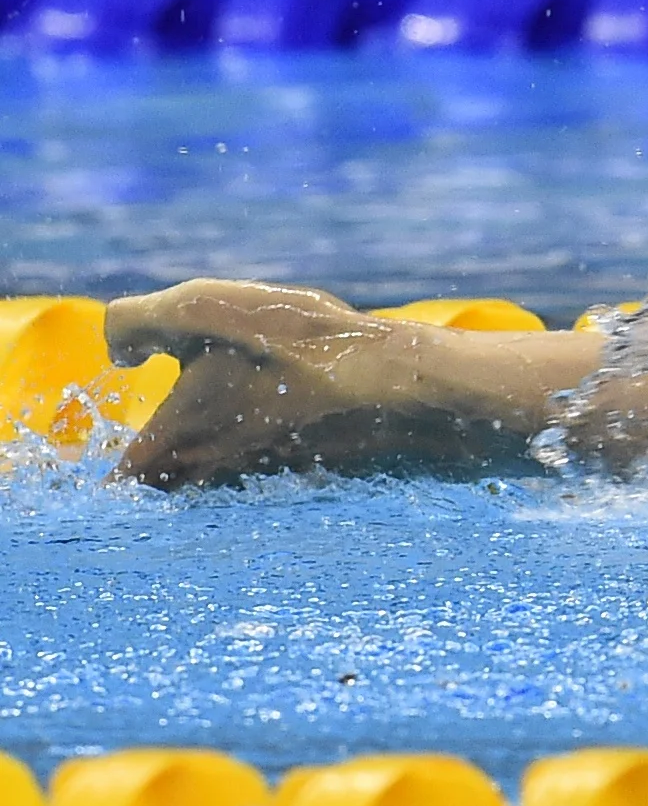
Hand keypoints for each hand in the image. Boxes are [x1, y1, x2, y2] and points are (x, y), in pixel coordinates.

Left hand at [107, 280, 416, 487]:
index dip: (104, 483)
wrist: (390, 383)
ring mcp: (261, 478)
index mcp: (177, 438)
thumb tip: (123, 354)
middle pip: (163, 496)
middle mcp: (213, 470)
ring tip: (194, 454)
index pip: (120, 483)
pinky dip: (243, 470)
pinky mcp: (302, 475)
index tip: (99, 480)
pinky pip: (254, 483)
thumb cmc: (290, 344)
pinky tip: (260, 435)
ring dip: (194, 480)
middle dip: (147, 487)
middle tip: (138, 472)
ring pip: (208, 491)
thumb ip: (134, 325)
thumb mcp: (194, 309)